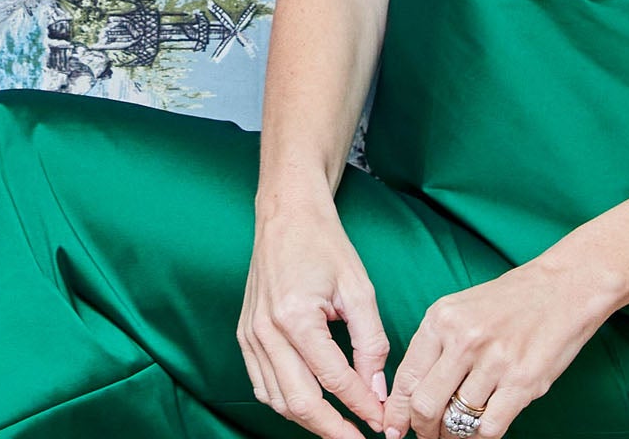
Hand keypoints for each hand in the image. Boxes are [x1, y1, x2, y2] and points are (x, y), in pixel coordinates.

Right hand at [239, 192, 390, 436]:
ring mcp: (251, 333)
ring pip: (278, 400)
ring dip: (310, 421)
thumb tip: (377, 391)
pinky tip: (309, 406)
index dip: (362, 407)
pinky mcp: (245, 333)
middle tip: (360, 438)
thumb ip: (371, 344)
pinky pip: (261, 385)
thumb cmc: (324, 243)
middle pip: (301, 402)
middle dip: (334, 429)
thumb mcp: (359, 289)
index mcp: (296, 316)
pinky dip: (285, 403)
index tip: (383, 422)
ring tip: (340, 427)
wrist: (287, 213)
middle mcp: (266, 330)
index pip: (334, 380)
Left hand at [384, 255, 613, 438]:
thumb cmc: (509, 301)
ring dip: (453, 435)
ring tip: (455, 433)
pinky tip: (481, 428)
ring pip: (457, 421)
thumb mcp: (461, 309)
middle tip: (427, 436)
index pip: (407, 376)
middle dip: (422, 429)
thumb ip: (437, 346)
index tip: (393, 429)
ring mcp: (494, 362)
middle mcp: (463, 339)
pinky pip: (489, 428)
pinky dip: (481, 436)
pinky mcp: (522, 382)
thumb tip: (412, 393)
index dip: (397, 411)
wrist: (561, 287)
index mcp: (441, 318)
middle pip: (426, 404)